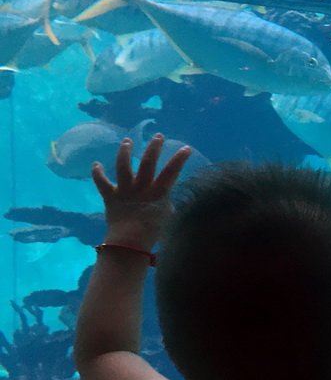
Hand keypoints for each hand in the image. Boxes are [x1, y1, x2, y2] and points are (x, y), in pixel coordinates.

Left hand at [91, 134, 191, 249]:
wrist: (130, 242)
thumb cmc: (154, 232)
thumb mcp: (170, 216)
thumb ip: (168, 202)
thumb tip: (168, 196)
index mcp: (159, 192)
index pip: (172, 171)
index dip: (180, 158)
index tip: (186, 148)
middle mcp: (142, 187)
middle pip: (148, 162)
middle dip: (154, 147)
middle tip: (158, 136)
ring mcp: (125, 190)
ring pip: (123, 166)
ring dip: (125, 152)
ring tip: (127, 141)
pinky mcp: (111, 197)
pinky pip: (102, 183)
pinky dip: (97, 173)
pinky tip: (95, 164)